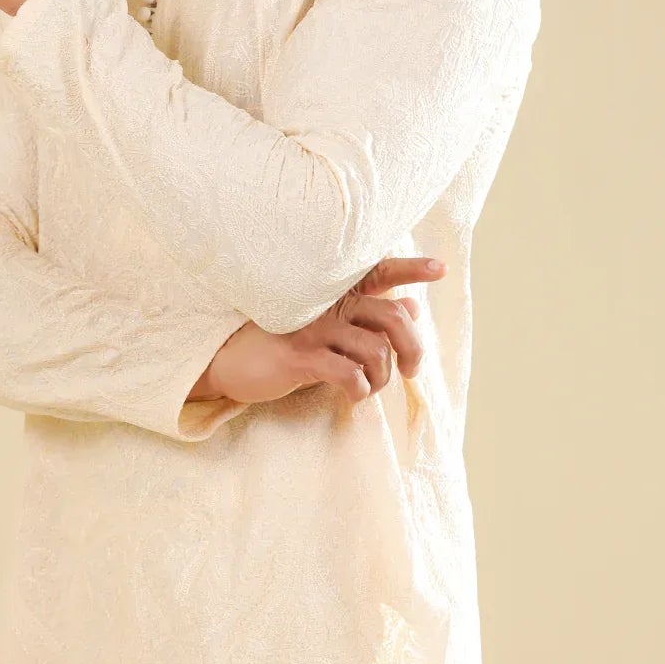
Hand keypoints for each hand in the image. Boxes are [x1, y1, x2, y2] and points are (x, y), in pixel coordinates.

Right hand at [189, 254, 445, 406]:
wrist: (225, 360)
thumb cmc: (278, 341)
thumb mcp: (324, 324)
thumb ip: (366, 314)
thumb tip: (412, 306)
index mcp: (333, 291)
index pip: (379, 271)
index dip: (412, 268)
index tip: (440, 269)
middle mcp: (326, 302)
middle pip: (393, 319)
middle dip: (413, 350)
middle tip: (412, 371)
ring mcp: (313, 327)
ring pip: (377, 351)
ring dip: (382, 377)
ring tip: (368, 387)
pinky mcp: (300, 355)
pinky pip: (350, 374)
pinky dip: (360, 390)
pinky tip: (352, 395)